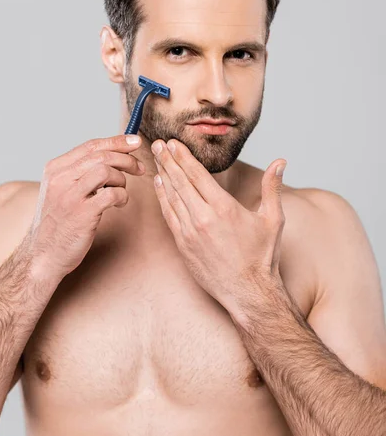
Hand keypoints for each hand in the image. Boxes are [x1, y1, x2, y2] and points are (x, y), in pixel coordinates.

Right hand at [25, 134, 144, 280]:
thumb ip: (80, 173)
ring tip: (121, 191)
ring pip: (105, 170)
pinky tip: (119, 203)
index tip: (135, 142)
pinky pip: (111, 194)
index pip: (91, 146)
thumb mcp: (62, 191)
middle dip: (126, 159)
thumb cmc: (59, 223)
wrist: (44, 255)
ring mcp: (70, 196)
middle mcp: (60, 179)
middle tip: (139, 168)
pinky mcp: (82, 213)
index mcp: (55, 169)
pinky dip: (122, 196)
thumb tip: (112, 155)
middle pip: (101, 155)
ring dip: (122, 179)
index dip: (117, 141)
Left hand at [151, 138, 286, 323]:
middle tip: (157, 144)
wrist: (248, 293)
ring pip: (171, 197)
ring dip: (163, 176)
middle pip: (180, 182)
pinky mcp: (183, 246)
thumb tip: (280, 162)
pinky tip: (159, 186)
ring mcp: (190, 233)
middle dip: (167, 160)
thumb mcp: (273, 220)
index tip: (173, 143)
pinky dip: (162, 199)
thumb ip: (272, 188)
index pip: (197, 175)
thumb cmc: (262, 258)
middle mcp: (203, 218)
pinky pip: (169, 216)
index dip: (183, 157)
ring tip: (156, 159)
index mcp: (224, 208)